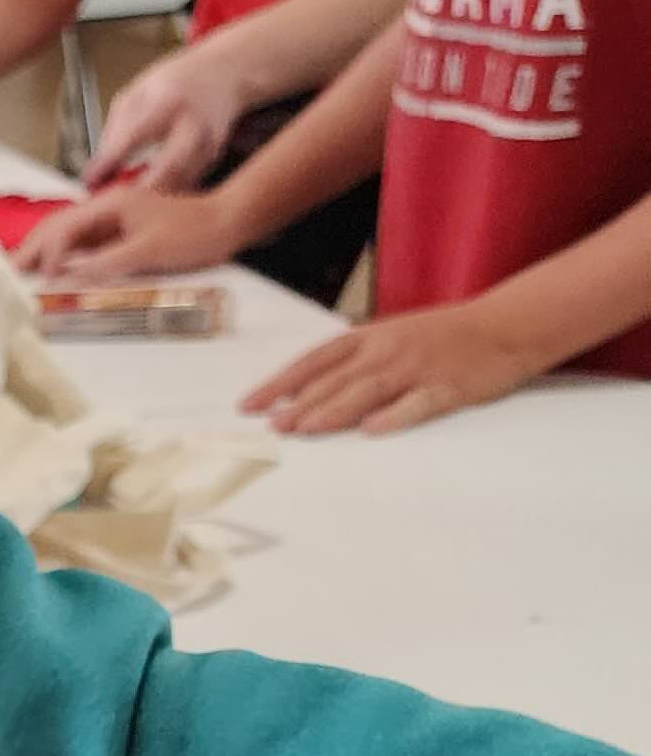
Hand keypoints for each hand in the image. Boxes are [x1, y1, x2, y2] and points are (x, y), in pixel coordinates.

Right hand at [16, 181, 240, 281]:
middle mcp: (108, 207)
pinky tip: (55, 269)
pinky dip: (66, 256)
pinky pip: (86, 244)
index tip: (35, 278)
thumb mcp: (148, 251)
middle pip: (59, 227)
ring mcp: (115, 219)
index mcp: (111, 204)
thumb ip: (106, 263)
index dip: (47, 254)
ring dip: (45, 252)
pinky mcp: (123, 231)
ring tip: (20, 268)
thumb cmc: (192, 234)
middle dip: (33, 248)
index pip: (65, 229)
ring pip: (70, 235)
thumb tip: (68, 275)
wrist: (226, 222)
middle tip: (6, 268)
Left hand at [85, 44, 249, 192]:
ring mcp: (208, 145)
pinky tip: (148, 196)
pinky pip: (185, 187)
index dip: (108, 163)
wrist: (223, 73)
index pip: (133, 138)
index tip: (89, 181)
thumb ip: (115, 133)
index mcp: (168, 103)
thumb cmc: (174, 83)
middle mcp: (193, 125)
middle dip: (136, 194)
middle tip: (110, 205)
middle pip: (166, 172)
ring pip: (178, 187)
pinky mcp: (214, 161)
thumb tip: (95, 174)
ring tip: (125, 205)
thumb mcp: (136, 95)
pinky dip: (165, 197)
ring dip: (150, 201)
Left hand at [241, 301, 542, 438]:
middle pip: (337, 377)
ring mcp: (419, 367)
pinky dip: (394, 415)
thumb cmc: (442, 336)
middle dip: (300, 402)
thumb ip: (354, 362)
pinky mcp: (449, 386)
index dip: (282, 382)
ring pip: (369, 389)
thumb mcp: (392, 338)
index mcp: (372, 336)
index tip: (250, 404)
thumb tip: (306, 392)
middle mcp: (389, 349)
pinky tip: (371, 430)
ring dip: (334, 409)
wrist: (505, 325)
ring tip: (304, 429)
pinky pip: (418, 403)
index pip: (316, 359)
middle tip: (271, 426)